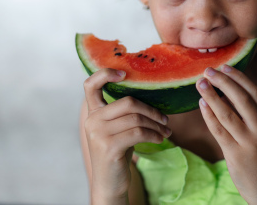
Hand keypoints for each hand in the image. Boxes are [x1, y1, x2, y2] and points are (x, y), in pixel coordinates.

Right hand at [83, 68, 171, 203]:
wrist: (109, 183)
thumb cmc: (117, 152)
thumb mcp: (116, 129)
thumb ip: (122, 113)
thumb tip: (150, 95)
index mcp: (93, 113)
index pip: (90, 85)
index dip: (105, 74)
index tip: (125, 73)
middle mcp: (92, 120)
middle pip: (128, 103)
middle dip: (151, 110)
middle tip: (165, 119)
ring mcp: (99, 134)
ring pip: (136, 118)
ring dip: (156, 124)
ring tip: (166, 131)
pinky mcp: (109, 147)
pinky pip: (139, 133)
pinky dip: (154, 134)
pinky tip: (160, 138)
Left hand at [196, 65, 256, 204]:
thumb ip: (250, 114)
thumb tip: (225, 91)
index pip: (254, 92)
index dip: (238, 77)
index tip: (224, 66)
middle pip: (241, 98)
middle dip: (223, 81)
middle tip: (208, 71)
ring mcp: (248, 142)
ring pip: (227, 113)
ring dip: (211, 96)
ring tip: (200, 84)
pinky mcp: (236, 154)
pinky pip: (218, 131)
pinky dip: (209, 115)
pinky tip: (201, 105)